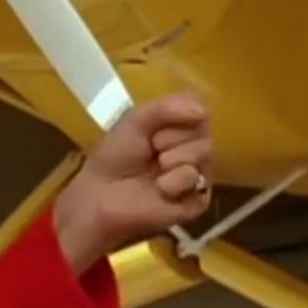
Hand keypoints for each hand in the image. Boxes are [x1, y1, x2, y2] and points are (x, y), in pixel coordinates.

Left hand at [52, 93, 213, 271]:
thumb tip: (203, 111)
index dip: (177, 115)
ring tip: (154, 171)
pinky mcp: (199, 199)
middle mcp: (196, 148)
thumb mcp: (136, 120)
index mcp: (182, 126)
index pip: (199, 108)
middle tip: (151, 151)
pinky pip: (197, 179)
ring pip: (204, 152)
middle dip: (170, 139)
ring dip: (172, 159)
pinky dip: (174, 182)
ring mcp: (200, 173)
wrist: (103, 194)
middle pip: (204, 131)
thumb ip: (167, 107)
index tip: (153, 128)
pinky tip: (160, 189)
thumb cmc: (117, 155)